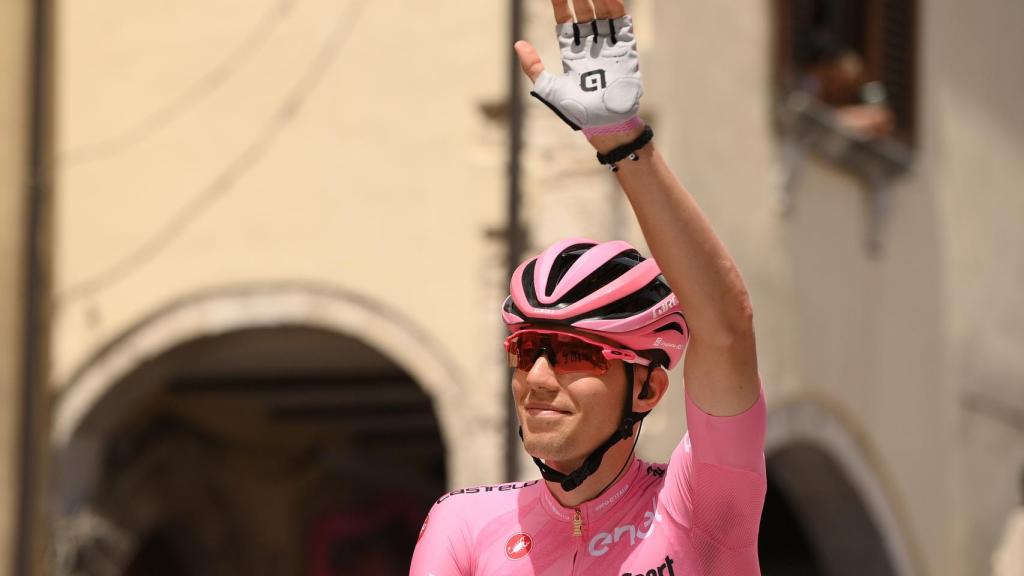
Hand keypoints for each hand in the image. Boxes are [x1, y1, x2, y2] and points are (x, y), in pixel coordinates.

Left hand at [514, 0, 644, 143]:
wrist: (605, 124)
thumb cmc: (577, 111)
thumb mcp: (549, 88)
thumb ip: (534, 66)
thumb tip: (517, 44)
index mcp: (573, 53)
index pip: (566, 21)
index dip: (560, 5)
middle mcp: (591, 46)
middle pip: (584, 13)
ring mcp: (609, 46)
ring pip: (603, 14)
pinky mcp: (626, 50)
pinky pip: (622, 23)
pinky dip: (616, 7)